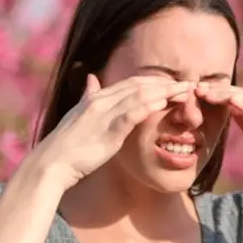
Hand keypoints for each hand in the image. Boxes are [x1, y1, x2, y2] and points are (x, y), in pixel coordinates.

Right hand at [29, 74, 190, 188]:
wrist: (52, 164)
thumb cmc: (67, 144)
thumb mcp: (79, 115)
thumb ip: (88, 96)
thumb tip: (91, 78)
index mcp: (98, 98)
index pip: (132, 83)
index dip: (155, 81)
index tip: (176, 83)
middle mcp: (101, 101)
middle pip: (140, 85)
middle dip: (166, 84)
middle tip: (190, 84)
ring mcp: (104, 114)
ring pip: (139, 96)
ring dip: (164, 92)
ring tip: (185, 91)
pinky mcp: (107, 131)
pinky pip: (130, 115)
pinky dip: (147, 106)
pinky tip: (163, 103)